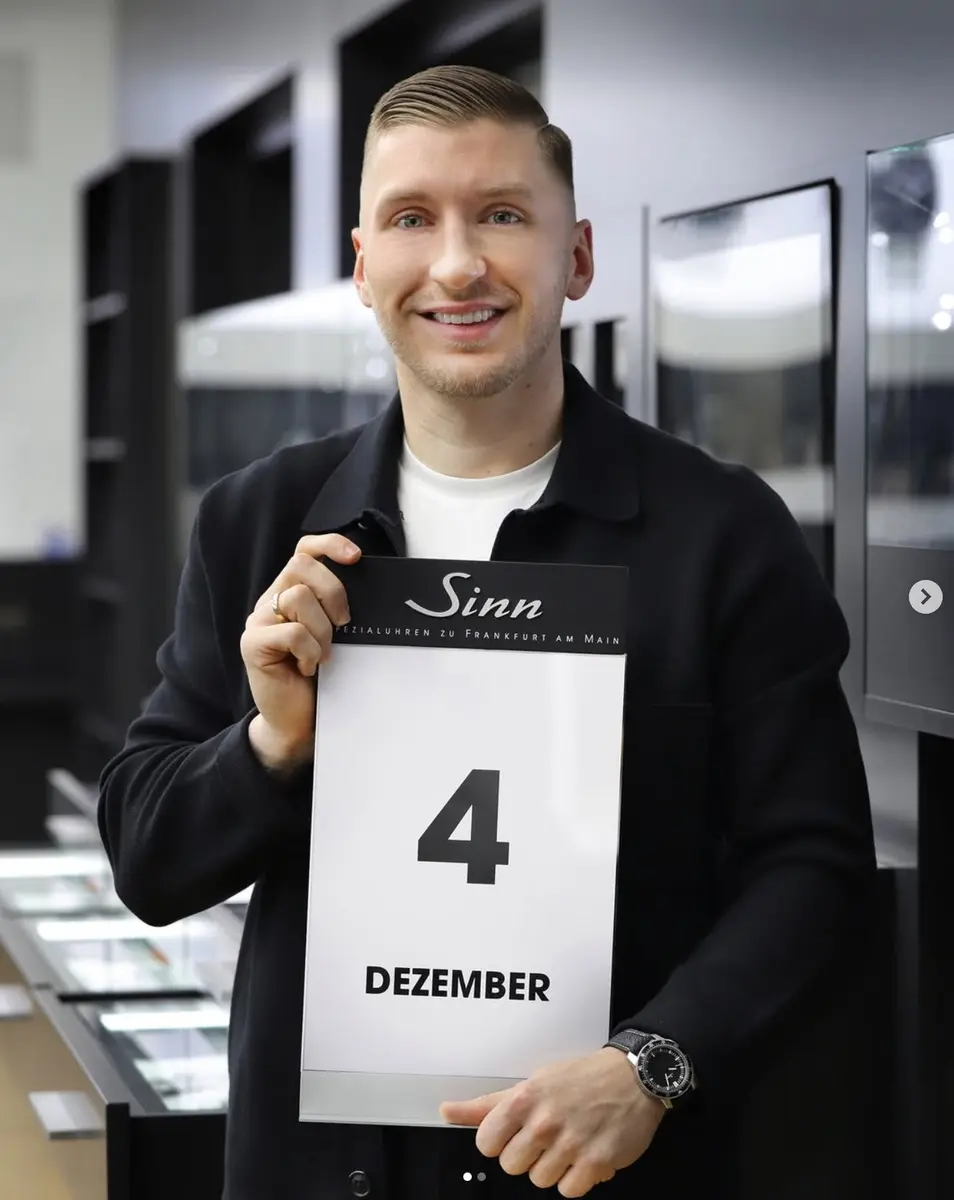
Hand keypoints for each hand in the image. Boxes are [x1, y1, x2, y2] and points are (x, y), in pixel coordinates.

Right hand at [241, 534, 359, 773]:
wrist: (297, 720)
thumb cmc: (320, 677)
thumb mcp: (334, 634)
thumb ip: (337, 608)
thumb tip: (369, 585)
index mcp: (290, 592)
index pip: (304, 550)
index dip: (329, 544)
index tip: (356, 557)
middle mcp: (271, 600)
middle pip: (302, 565)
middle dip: (334, 591)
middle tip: (344, 624)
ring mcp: (258, 621)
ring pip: (299, 597)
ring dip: (322, 630)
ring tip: (322, 655)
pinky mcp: (252, 643)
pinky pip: (292, 632)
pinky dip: (310, 651)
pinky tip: (307, 668)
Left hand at [440, 1048, 664, 1196]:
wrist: (633, 1078)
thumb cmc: (580, 1078)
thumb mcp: (531, 1082)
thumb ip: (488, 1105)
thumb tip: (447, 1111)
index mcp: (524, 1099)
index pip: (486, 1143)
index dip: (500, 1141)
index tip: (515, 1132)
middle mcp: (544, 1122)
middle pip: (511, 1166)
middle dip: (527, 1155)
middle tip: (546, 1136)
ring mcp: (570, 1144)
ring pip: (539, 1180)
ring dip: (553, 1166)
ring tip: (568, 1142)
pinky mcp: (595, 1163)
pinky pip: (568, 1191)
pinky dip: (576, 1178)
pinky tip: (584, 1155)